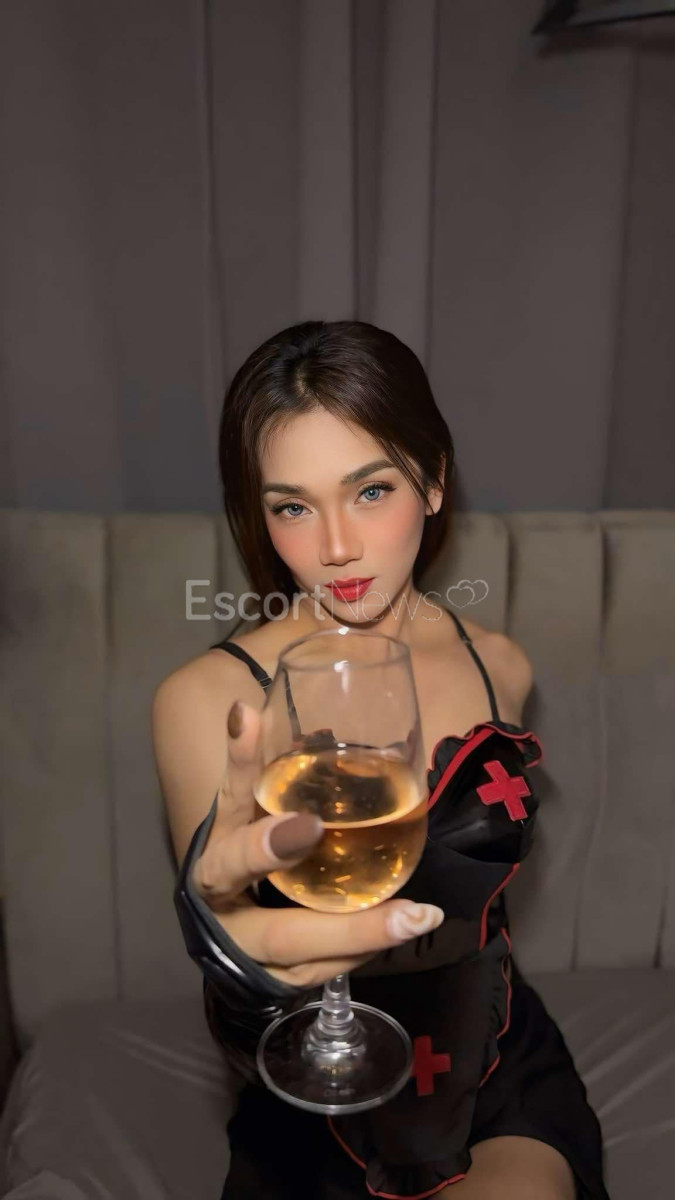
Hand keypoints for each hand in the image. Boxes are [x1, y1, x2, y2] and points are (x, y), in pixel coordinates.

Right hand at [193, 699, 444, 987]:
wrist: (217, 918)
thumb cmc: (232, 848)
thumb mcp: (237, 807)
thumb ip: (246, 766)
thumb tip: (247, 710)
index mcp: (213, 872)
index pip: (231, 855)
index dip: (264, 845)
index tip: (311, 823)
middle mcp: (231, 927)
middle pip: (280, 935)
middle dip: (341, 925)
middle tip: (408, 908)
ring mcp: (256, 963)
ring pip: (311, 962)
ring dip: (365, 941)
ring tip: (420, 918)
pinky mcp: (282, 981)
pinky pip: (326, 971)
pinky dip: (364, 948)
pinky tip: (406, 925)